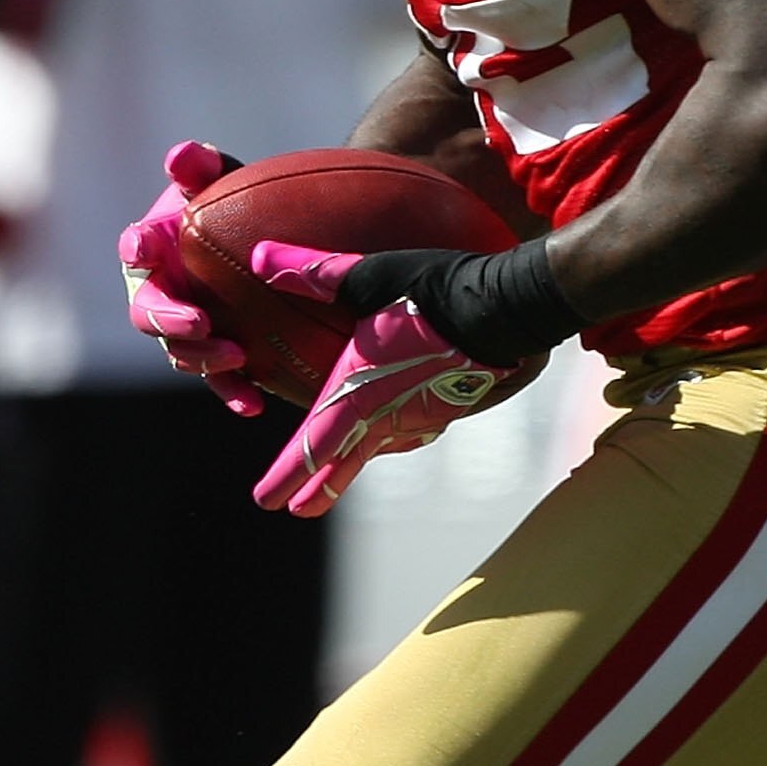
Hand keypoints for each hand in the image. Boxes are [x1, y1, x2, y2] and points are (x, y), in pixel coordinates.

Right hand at [116, 138, 261, 414]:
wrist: (271, 239)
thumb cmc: (236, 204)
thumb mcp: (224, 181)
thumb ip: (203, 168)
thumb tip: (185, 155)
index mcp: (153, 251)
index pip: (136, 250)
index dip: (138, 249)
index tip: (145, 245)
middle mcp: (159, 295)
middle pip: (150, 314)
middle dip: (170, 319)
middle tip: (199, 321)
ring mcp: (186, 331)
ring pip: (182, 353)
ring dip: (204, 358)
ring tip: (236, 357)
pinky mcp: (218, 357)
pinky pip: (221, 381)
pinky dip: (234, 392)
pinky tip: (255, 404)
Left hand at [247, 239, 525, 516]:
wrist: (507, 310)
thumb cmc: (435, 292)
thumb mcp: (369, 277)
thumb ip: (313, 272)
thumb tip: (259, 256)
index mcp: (360, 390)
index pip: (314, 444)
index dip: (287, 474)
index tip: (266, 501)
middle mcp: (388, 413)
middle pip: (343, 461)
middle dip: (314, 488)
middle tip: (295, 509)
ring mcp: (420, 416)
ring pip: (377, 450)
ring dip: (350, 470)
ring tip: (337, 482)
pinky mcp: (446, 407)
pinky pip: (409, 434)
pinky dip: (390, 443)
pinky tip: (394, 439)